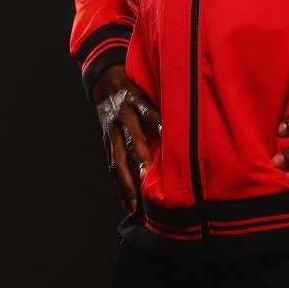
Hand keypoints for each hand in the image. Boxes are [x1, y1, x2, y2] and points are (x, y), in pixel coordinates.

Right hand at [91, 65, 160, 212]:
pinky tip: (128, 202)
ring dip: (126, 182)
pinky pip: (113, 166)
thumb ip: (162, 107)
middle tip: (147, 179)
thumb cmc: (135, 90)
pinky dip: (120, 185)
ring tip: (135, 204)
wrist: (105, 83)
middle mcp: (122, 118)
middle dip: (139, 160)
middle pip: (131, 140)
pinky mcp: (107, 142)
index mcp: (136, 102)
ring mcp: (112, 131)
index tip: (167, 136)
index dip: (157, 123)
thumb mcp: (149, 90)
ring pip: (117, 160)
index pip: (148, 112)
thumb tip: (184, 126)